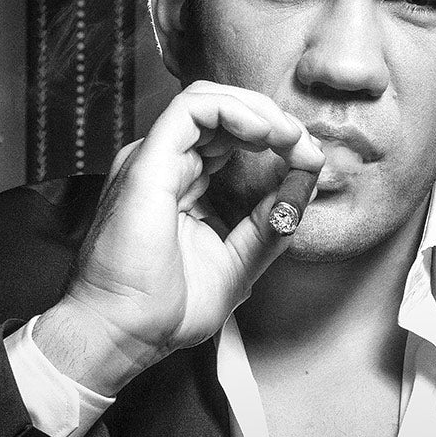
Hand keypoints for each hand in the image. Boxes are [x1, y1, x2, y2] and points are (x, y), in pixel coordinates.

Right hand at [32, 81, 323, 395]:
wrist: (123, 336)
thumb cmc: (165, 311)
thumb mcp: (238, 264)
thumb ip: (269, 225)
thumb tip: (305, 186)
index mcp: (181, 183)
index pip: (230, 137)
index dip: (275, 139)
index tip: (311, 164)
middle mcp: (165, 165)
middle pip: (222, 112)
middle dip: (273, 120)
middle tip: (307, 147)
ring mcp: (152, 160)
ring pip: (208, 99)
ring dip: (260, 111)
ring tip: (291, 138)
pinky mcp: (147, 161)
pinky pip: (193, 109)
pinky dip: (236, 111)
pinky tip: (267, 134)